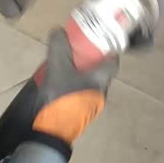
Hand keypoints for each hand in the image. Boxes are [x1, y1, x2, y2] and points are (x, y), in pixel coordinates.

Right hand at [0, 29, 117, 160]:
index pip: (113, 60)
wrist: (50, 132)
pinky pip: (82, 92)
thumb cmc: (60, 97)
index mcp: (102, 80)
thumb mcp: (57, 67)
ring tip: (66, 63)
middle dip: (90, 59)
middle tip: (77, 48)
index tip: (97, 38)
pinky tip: (61, 81)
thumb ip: (58, 47)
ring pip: (91, 82)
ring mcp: (92, 105)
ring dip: (81, 72)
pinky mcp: (81, 113)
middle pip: (101, 70)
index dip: (107, 48)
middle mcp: (101, 92)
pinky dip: (75, 83)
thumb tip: (59, 30)